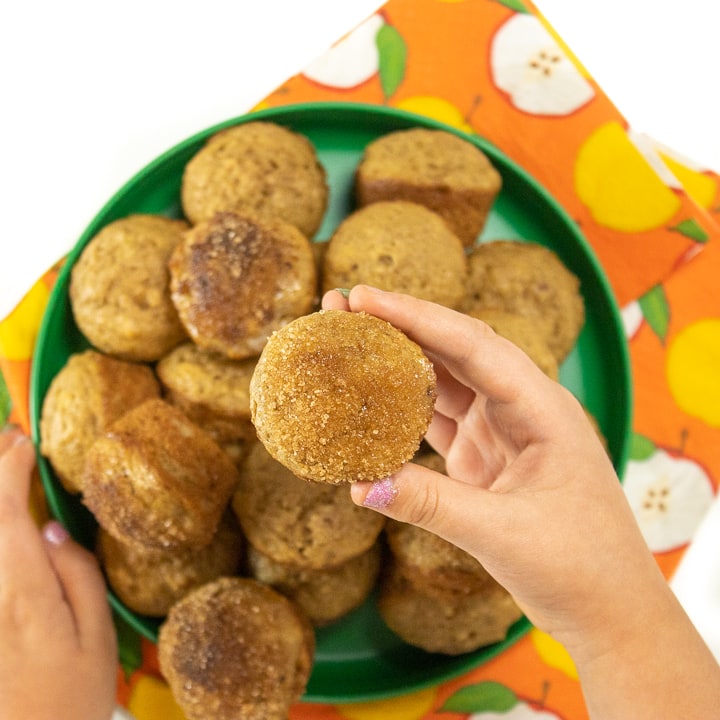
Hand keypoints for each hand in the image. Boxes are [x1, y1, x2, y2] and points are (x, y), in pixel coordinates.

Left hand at [0, 426, 116, 719]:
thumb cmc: (67, 701)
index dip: (9, 470)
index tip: (23, 439)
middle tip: (8, 436)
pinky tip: (4, 519)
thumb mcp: (96, 639)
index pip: (5, 515)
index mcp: (22, 595)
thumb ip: (78, 576)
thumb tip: (53, 528)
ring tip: (2, 467)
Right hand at [322, 286, 719, 718]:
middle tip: (344, 306)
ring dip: (398, 360)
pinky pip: (439, 417)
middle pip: (456, 348)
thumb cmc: (579, 568)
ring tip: (350, 339)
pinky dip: (404, 407)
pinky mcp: (487, 454)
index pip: (472, 345)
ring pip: (445, 379)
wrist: (610, 608)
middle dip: (401, 324)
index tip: (363, 299)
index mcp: (542, 408)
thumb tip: (357, 484)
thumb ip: (430, 504)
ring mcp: (504, 429)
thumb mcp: (503, 535)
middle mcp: (523, 406)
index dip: (416, 317)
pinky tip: (371, 399)